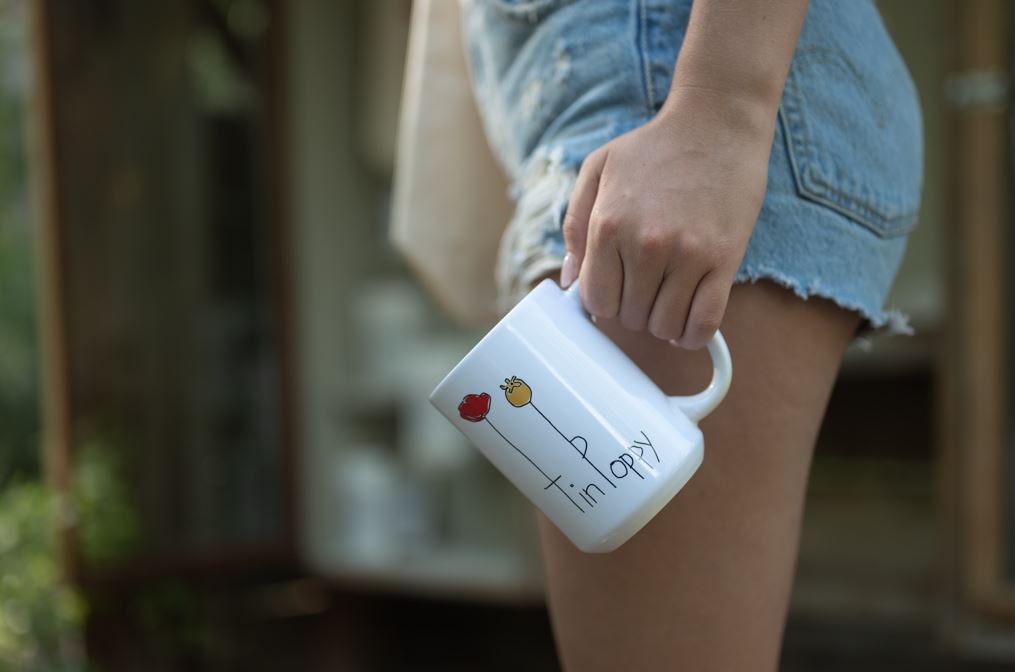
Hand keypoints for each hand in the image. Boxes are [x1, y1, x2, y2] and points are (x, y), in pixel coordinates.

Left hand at [560, 89, 772, 349]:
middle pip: (628, 316)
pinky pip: (704, 323)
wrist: (717, 123)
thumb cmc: (654, 147)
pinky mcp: (724, 260)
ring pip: (664, 326)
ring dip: (662, 321)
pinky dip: (693, 335)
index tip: (615, 290)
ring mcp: (687, 255)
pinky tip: (688, 322)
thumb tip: (569, 279)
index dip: (603, 300)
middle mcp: (644, 244)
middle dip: (632, 309)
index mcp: (608, 225)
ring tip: (667, 296)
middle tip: (644, 286)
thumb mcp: (598, 169)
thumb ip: (575, 224)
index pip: (595, 298)